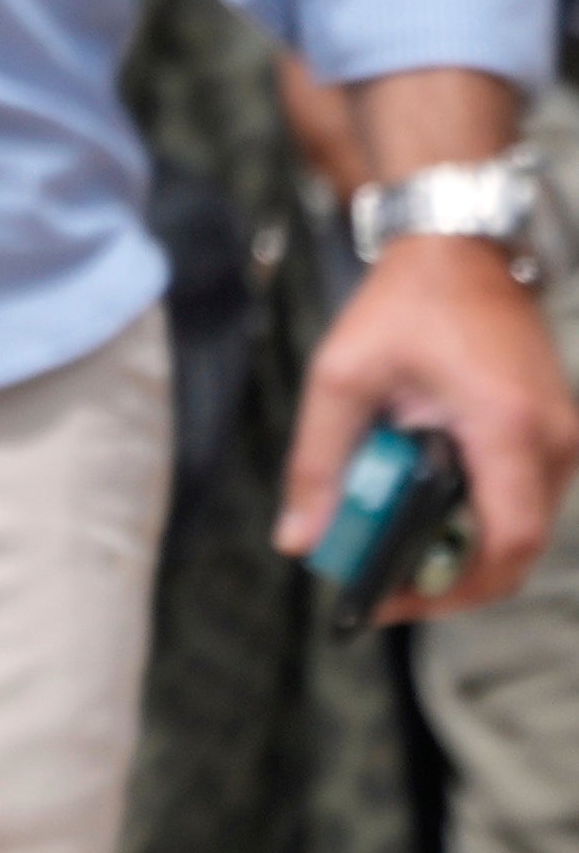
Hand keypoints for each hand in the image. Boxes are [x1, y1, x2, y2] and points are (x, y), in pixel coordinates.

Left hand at [283, 237, 575, 619]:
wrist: (459, 252)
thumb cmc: (405, 306)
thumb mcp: (343, 378)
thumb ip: (319, 462)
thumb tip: (300, 537)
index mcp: (508, 426)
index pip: (507, 542)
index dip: (454, 587)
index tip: (393, 599)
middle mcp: (555, 440)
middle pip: (516, 547)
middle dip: (450, 578)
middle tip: (384, 586)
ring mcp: (567, 439)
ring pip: (524, 529)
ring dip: (464, 550)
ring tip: (396, 552)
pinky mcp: (559, 436)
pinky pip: (527, 501)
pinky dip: (480, 519)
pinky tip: (428, 515)